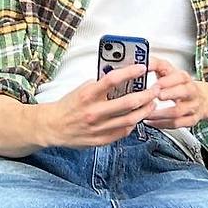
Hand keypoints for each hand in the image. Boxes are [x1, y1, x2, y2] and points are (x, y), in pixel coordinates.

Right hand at [38, 74, 160, 148]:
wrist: (52, 126)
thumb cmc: (68, 106)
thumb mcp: (81, 89)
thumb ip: (100, 84)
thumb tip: (120, 77)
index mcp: (87, 95)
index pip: (112, 80)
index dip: (130, 72)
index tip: (142, 68)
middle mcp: (94, 112)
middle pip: (128, 102)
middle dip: (146, 95)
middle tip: (154, 89)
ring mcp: (98, 128)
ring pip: (130, 119)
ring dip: (144, 110)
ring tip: (151, 103)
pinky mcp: (101, 140)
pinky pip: (123, 131)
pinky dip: (133, 123)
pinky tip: (137, 117)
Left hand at [146, 57, 207, 127]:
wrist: (203, 99)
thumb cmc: (179, 85)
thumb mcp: (170, 72)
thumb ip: (156, 65)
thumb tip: (141, 60)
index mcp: (185, 79)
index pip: (181, 76)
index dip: (169, 80)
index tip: (156, 83)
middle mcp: (191, 92)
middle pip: (184, 92)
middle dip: (170, 94)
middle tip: (155, 96)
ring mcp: (192, 107)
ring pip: (178, 111)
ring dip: (161, 113)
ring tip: (146, 113)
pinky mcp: (191, 120)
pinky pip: (177, 124)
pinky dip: (162, 124)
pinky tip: (151, 122)